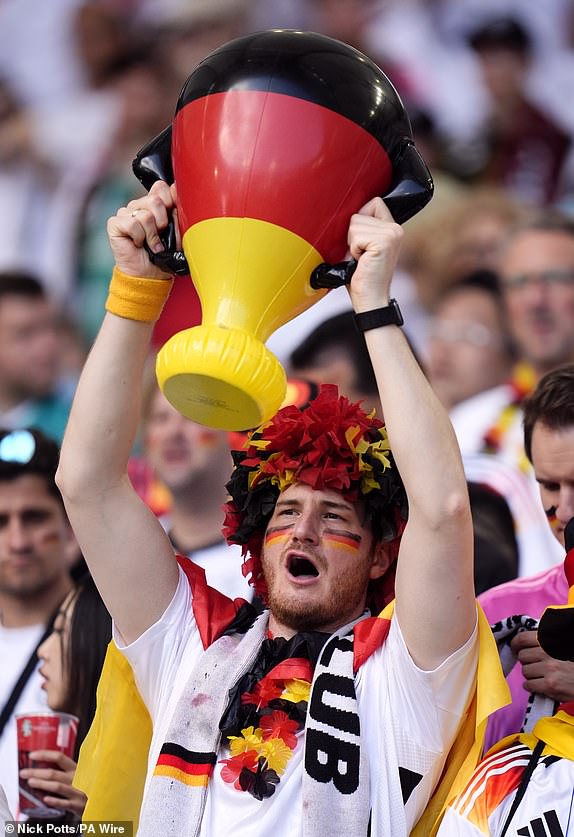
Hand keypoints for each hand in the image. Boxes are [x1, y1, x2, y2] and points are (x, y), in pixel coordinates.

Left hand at [19, 750, 86, 816]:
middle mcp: (77, 778)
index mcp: (76, 768)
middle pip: (54, 772)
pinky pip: (64, 803)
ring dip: (42, 784)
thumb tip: (41, 768)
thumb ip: (64, 772)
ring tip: (31, 782)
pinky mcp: (78, 805)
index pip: (59, 757)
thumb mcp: (78, 775)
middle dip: (37, 772)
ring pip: (57, 786)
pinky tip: (45, 799)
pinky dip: (54, 801)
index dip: (45, 755)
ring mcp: (78, 791)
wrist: (99, 801)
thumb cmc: (85, 787)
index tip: (32, 755)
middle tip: (24, 773)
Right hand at [107, 180, 177, 279]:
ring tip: (151, 244)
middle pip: (155, 199)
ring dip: (152, 234)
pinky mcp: (115, 224)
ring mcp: (125, 213)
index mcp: (154, 205)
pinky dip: (139, 237)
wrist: (150, 275)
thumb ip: (178, 212)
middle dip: (163, 222)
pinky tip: (138, 244)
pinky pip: (132, 224)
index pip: (161, 187)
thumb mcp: (177, 233)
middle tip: (161, 235)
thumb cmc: (164, 255)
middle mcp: (139, 206)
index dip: (169, 200)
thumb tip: (177, 188)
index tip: (171, 218)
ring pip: (144, 214)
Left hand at [346, 197, 402, 312]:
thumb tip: (346, 209)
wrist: (370, 299)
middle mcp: (396, 229)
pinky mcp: (384, 242)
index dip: (361, 219)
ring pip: (355, 223)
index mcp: (393, 229)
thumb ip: (364, 228)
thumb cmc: (363, 277)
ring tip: (361, 259)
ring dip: (352, 244)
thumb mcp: (364, 247)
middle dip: (353, 235)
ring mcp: (392, 234)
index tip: (361, 241)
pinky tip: (361, 262)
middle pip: (360, 212)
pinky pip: (355, 235)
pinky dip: (353, 250)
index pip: (374, 202)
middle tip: (361, 255)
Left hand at [511, 630, 573, 702]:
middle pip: (522, 656)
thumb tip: (523, 641)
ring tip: (542, 676)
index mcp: (550, 640)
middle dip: (526, 662)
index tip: (515, 647)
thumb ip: (545, 642)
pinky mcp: (550, 685)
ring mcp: (549, 669)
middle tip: (535, 665)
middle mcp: (548, 653)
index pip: (523, 638)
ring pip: (525, 671)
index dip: (516, 643)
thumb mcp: (561, 646)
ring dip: (530, 675)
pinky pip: (528, 685)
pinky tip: (541, 686)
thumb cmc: (573, 664)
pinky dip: (532, 687)